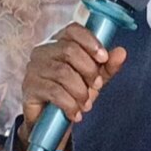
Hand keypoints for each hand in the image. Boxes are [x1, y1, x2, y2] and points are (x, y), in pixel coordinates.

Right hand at [17, 23, 127, 147]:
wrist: (50, 120)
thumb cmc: (70, 92)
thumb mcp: (93, 78)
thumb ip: (107, 66)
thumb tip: (121, 52)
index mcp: (58, 41)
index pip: (73, 30)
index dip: (90, 41)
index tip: (104, 58)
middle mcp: (43, 50)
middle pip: (69, 50)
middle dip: (89, 70)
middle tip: (97, 86)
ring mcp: (34, 67)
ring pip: (63, 72)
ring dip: (80, 91)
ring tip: (86, 104)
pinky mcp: (29, 86)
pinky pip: (54, 91)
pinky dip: (70, 103)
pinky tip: (75, 113)